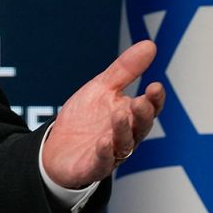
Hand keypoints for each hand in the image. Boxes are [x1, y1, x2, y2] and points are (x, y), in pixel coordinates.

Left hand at [41, 40, 165, 189]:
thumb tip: (150, 44)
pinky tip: (103, 142)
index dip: (154, 100)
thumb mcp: (102, 88)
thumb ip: (126, 69)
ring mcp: (110, 154)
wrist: (57, 147)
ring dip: (123, 131)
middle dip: (142, 115)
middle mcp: (125, 136)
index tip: (155, 87)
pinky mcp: (92, 167)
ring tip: (119, 115)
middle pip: (140, 127)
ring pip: (123, 145)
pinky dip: (104, 153)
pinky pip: (102, 163)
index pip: (149, 108)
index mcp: (130, 116)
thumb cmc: (85, 118)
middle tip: (141, 102)